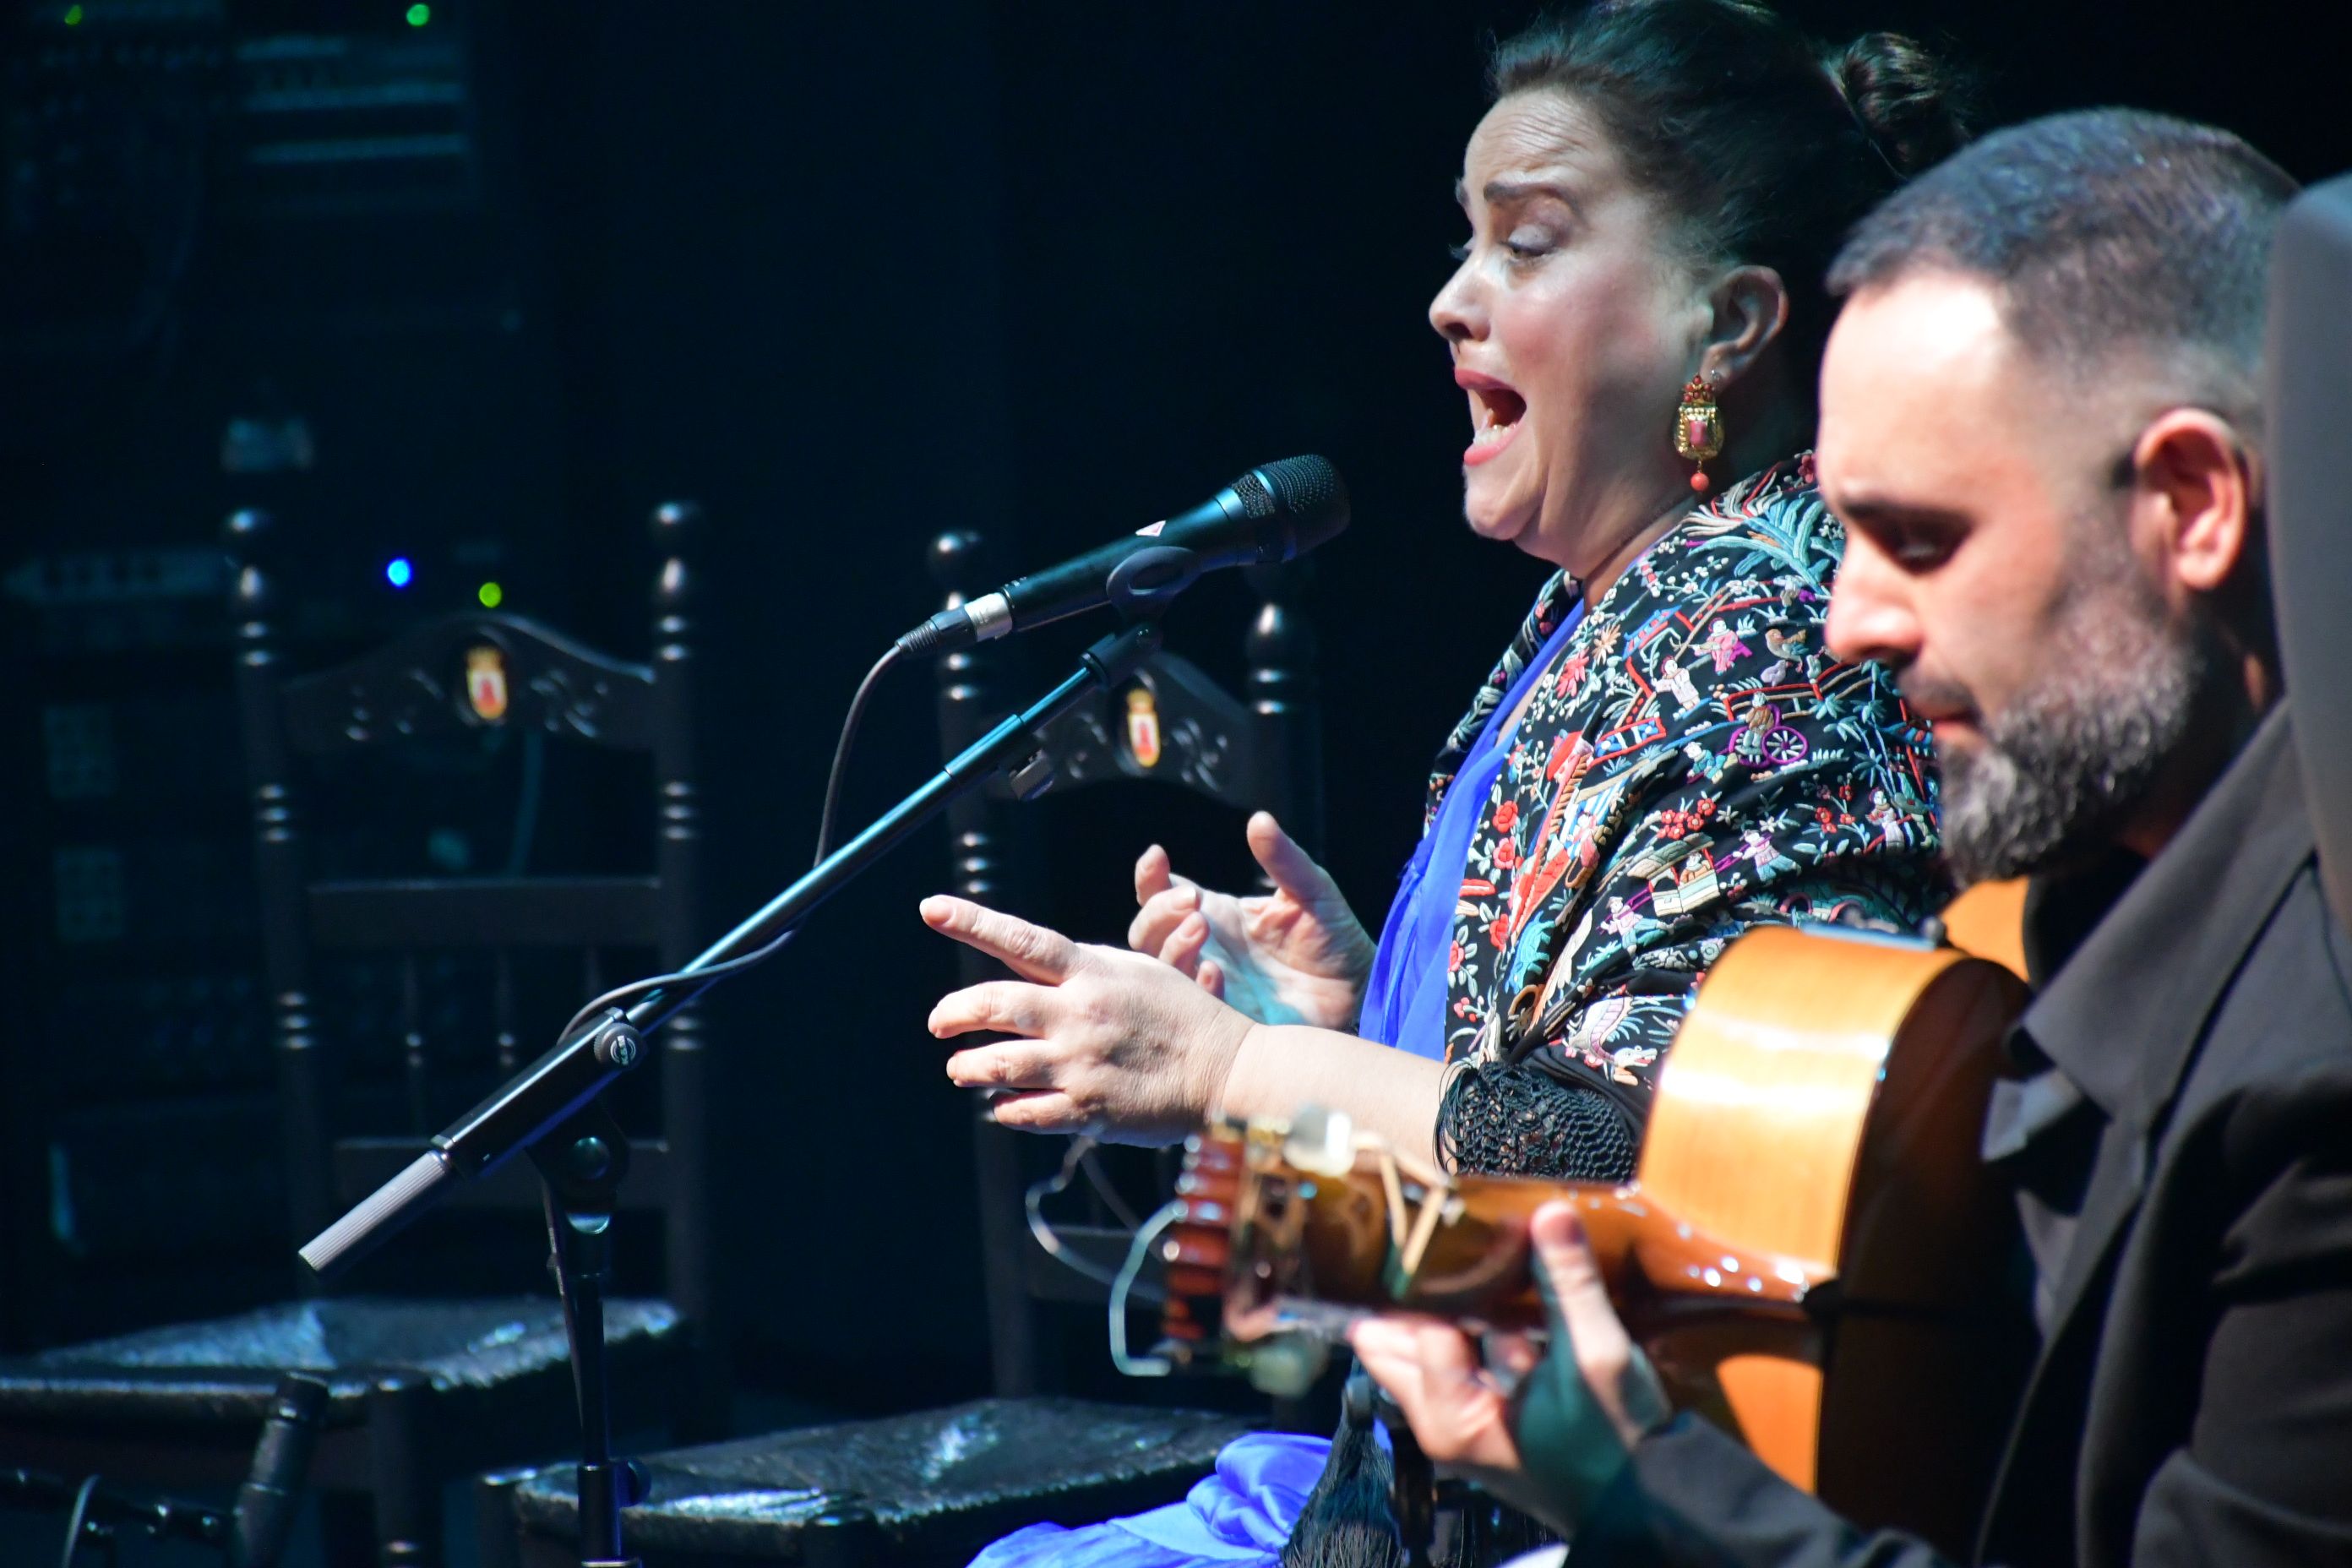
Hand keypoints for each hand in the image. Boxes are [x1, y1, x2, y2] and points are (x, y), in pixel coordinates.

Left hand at [923, 895, 1257, 1145]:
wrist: (1229, 1072)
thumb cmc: (1185, 1017)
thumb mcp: (1138, 970)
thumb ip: (1083, 968)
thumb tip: (1032, 961)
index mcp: (1091, 972)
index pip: (1020, 940)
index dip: (971, 921)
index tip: (931, 908)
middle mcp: (1079, 1013)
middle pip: (994, 1004)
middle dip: (953, 1012)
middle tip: (938, 1022)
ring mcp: (1080, 1063)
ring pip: (997, 1062)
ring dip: (967, 1066)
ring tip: (959, 1067)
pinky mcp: (1087, 1109)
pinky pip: (1023, 1111)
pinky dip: (1004, 1107)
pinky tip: (1003, 1104)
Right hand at [1129, 811, 1373, 1029]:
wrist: (1361, 987)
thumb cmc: (1334, 936)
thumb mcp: (1312, 889)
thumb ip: (1284, 858)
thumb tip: (1259, 820)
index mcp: (1216, 915)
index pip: (1161, 894)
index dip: (1150, 877)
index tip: (1157, 856)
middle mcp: (1205, 949)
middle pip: (1147, 934)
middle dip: (1158, 914)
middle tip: (1190, 902)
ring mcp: (1213, 984)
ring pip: (1163, 970)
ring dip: (1172, 947)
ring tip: (1200, 926)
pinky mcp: (1229, 1018)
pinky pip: (1197, 1008)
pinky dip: (1199, 987)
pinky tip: (1215, 971)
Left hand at [1348, 1202, 1670, 1536]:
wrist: (1646, 1498)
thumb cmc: (1618, 1441)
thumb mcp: (1598, 1357)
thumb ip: (1569, 1285)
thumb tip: (1552, 1213)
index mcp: (1452, 1416)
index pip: (1421, 1327)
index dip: (1440, 1278)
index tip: (1463, 1233)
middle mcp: (1438, 1422)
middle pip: (1395, 1340)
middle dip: (1421, 1293)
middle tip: (1454, 1243)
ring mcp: (1455, 1421)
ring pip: (1421, 1347)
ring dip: (1447, 1308)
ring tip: (1483, 1265)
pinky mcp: (1477, 1415)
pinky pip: (1453, 1359)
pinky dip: (1469, 1329)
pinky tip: (1502, 1299)